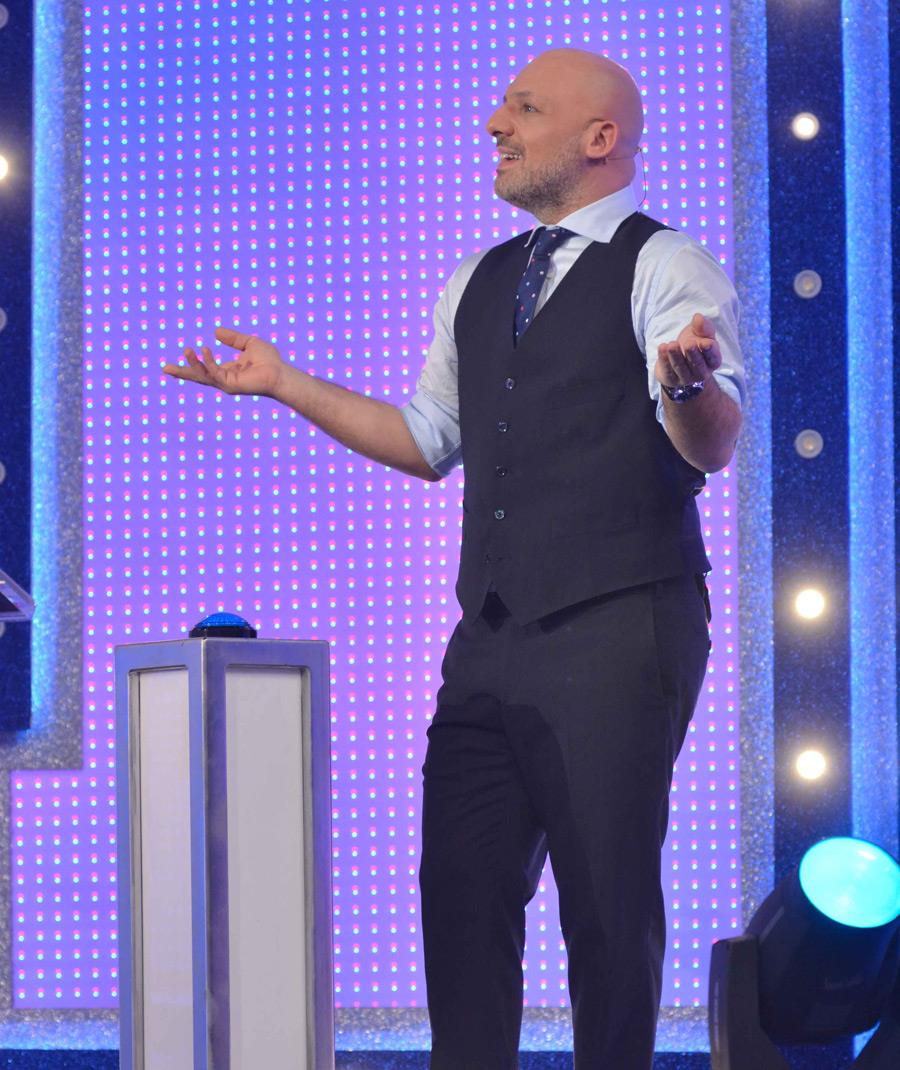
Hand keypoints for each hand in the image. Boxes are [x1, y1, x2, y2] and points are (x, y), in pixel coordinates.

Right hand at [163, 327, 287, 398]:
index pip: (204, 369)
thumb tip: (216, 332)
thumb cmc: (269, 361)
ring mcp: (226, 383)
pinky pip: (214, 372)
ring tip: (187, 349)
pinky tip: (204, 349)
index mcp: (227, 370)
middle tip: (165, 369)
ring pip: (203, 375)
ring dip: (193, 363)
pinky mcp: (230, 384)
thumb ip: (233, 338)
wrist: (280, 372)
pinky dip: (207, 362)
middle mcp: (224, 378)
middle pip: (198, 377)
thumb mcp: (248, 343)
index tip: (170, 367)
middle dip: (182, 373)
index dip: (189, 366)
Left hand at [655, 312, 721, 390]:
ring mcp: (685, 378)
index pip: (713, 357)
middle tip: (689, 343)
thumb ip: (703, 327)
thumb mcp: (701, 334)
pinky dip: (664, 359)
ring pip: (680, 367)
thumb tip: (698, 317)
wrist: (677, 359)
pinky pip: (667, 370)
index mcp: (713, 361)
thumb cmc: (694, 344)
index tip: (705, 342)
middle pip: (697, 364)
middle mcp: (701, 372)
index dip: (709, 350)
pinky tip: (662, 347)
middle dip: (693, 354)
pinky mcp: (670, 379)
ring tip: (672, 345)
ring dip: (676, 356)